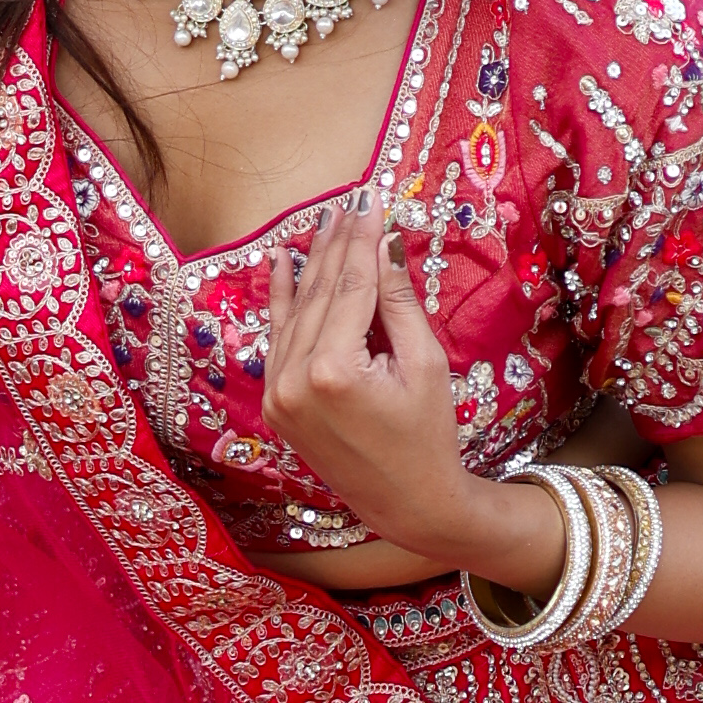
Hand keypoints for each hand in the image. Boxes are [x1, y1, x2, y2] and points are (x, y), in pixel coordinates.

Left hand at [260, 204, 554, 590]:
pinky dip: (280, 300)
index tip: (371, 200)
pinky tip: (282, 261)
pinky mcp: (275, 403)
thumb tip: (385, 244)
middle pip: (320, 294)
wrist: (407, 502)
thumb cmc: (428, 435)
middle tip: (351, 202)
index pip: (351, 288)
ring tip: (326, 221)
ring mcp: (278, 393)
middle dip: (338, 245)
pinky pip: (278, 339)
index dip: (363, 241)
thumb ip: (398, 302)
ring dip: (312, 265)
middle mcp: (294, 379)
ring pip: (297, 312)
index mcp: (333, 370)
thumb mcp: (424, 364)